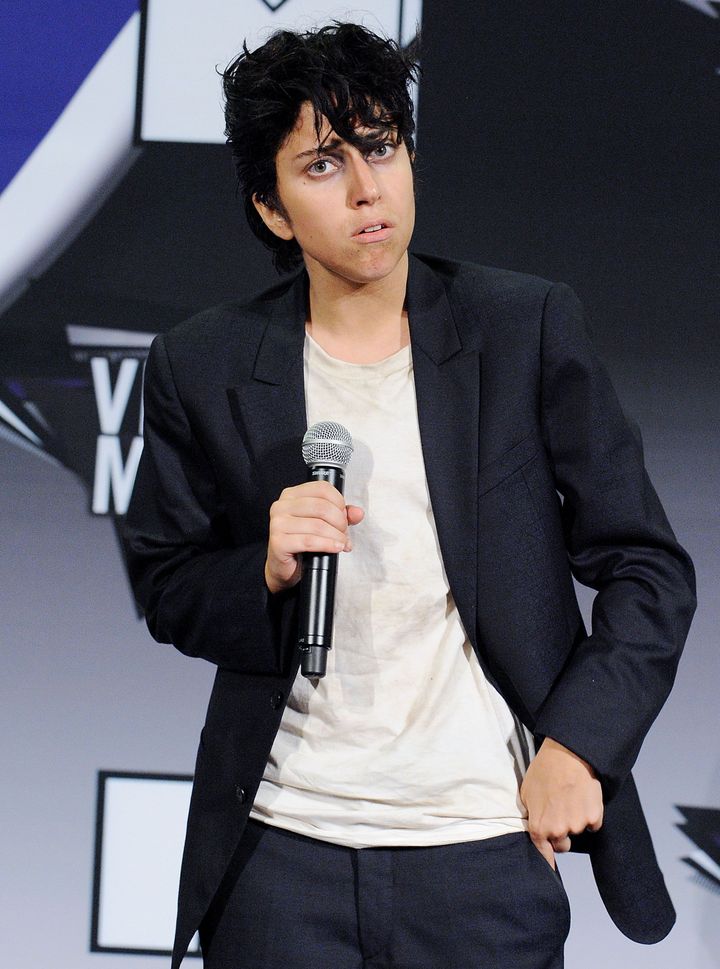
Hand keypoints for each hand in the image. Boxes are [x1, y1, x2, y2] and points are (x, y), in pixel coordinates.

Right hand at [265, 480, 363, 593]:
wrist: (287, 567)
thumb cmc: (303, 542)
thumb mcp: (325, 524)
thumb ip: (342, 515)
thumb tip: (358, 513)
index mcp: (292, 495)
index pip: (322, 488)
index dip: (339, 502)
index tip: (345, 517)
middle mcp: (282, 505)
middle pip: (321, 507)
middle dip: (339, 522)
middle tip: (344, 534)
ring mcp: (278, 523)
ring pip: (317, 525)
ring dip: (336, 536)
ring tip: (342, 543)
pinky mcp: (278, 542)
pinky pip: (309, 541)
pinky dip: (327, 545)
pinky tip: (336, 548)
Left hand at [520, 737, 602, 868]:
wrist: (568, 756)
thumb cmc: (544, 771)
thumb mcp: (526, 793)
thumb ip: (530, 815)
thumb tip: (534, 828)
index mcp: (539, 826)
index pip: (543, 853)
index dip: (547, 859)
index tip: (550, 868)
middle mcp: (558, 831)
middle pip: (562, 844)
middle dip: (561, 834)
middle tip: (560, 812)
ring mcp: (577, 825)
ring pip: (577, 832)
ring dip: (575, 821)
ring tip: (570, 799)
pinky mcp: (594, 818)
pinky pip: (592, 824)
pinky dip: (590, 816)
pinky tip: (582, 799)